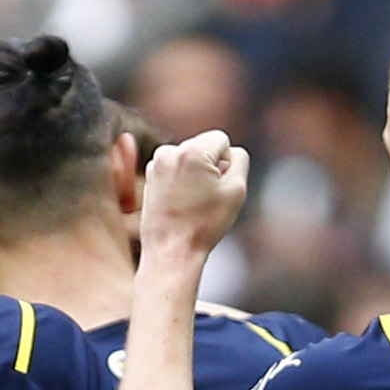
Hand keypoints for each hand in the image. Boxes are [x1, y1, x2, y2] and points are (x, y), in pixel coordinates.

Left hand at [139, 128, 251, 269]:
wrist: (171, 249)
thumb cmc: (205, 223)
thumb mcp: (237, 189)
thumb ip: (239, 160)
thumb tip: (229, 152)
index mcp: (192, 151)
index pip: (222, 140)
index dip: (227, 163)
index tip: (218, 186)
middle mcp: (170, 151)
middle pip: (204, 146)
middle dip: (209, 166)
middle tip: (206, 197)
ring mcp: (156, 163)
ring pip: (189, 157)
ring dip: (195, 173)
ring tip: (193, 201)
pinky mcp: (150, 175)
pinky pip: (176, 168)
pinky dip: (181, 180)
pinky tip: (181, 202)